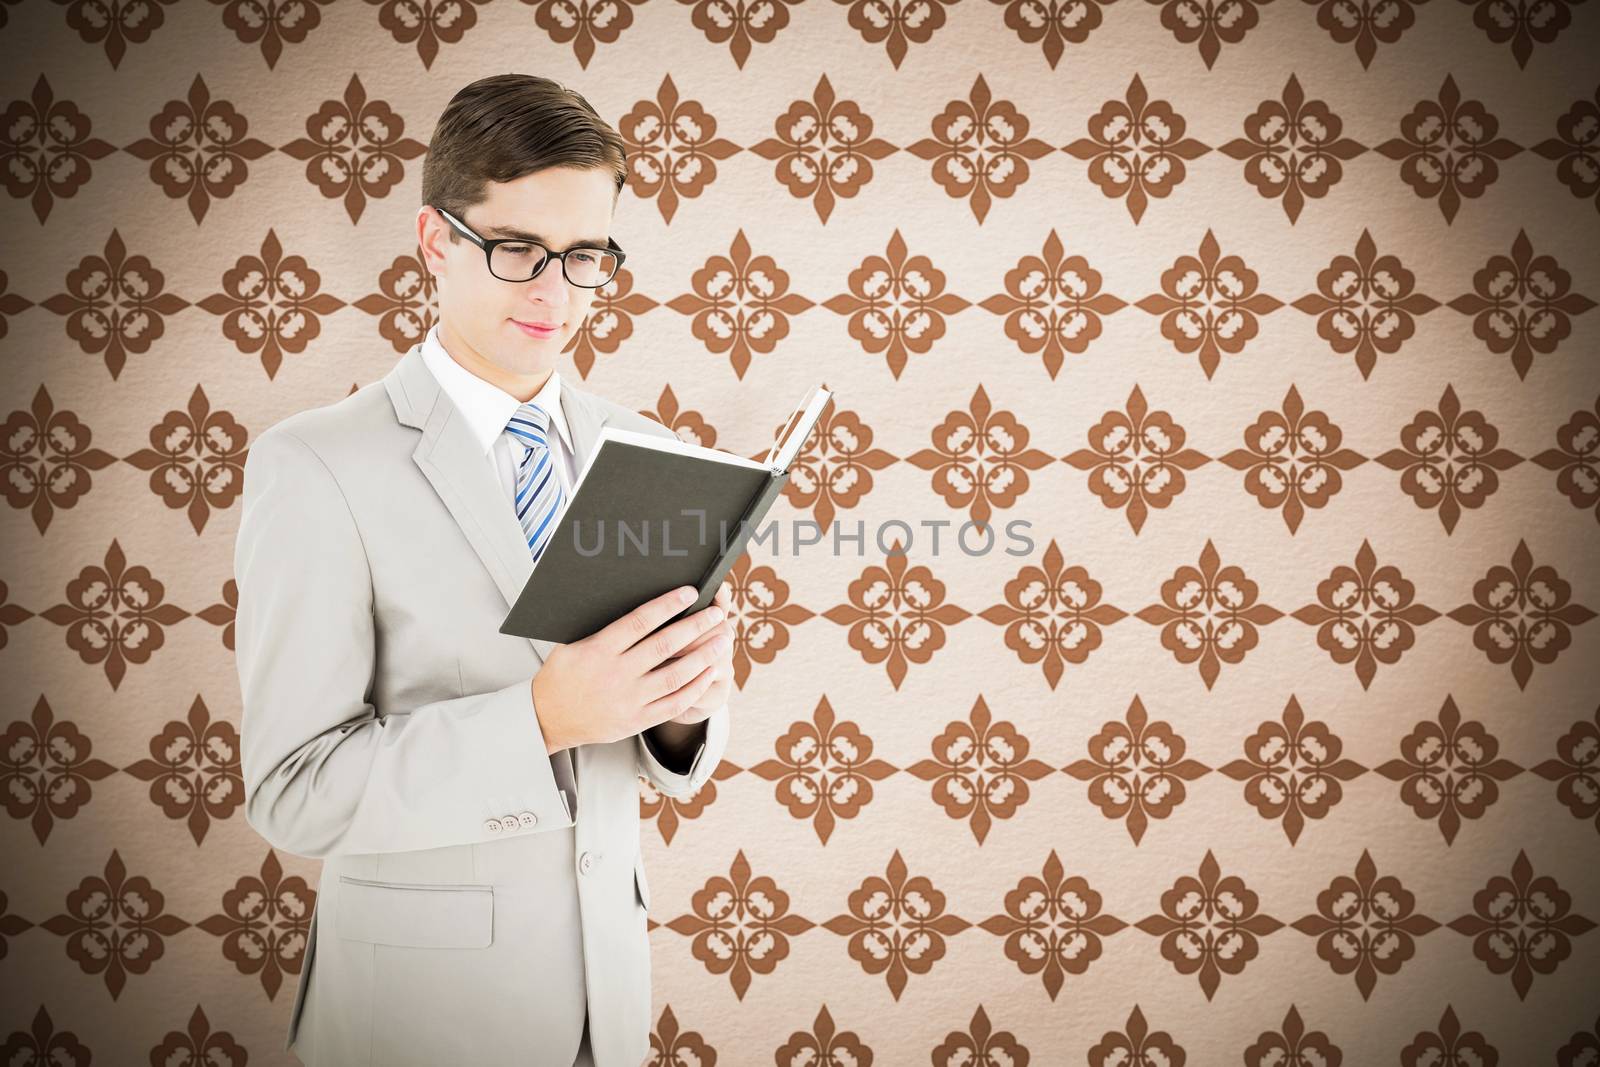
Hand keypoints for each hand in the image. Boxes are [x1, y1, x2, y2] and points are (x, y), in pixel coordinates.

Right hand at [529, 584, 730, 753]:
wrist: (548, 720)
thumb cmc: (561, 677)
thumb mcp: (570, 644)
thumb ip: (600, 628)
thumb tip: (631, 600)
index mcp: (599, 650)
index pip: (640, 621)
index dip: (668, 604)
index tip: (690, 592)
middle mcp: (616, 674)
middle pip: (665, 646)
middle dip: (696, 627)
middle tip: (717, 614)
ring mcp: (629, 700)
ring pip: (676, 675)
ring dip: (704, 656)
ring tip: (722, 640)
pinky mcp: (637, 720)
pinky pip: (674, 703)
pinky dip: (695, 687)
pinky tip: (709, 672)